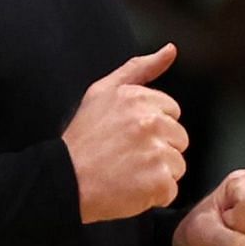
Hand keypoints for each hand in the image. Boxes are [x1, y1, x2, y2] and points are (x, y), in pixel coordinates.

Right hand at [64, 43, 187, 222]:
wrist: (65, 180)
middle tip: (128, 156)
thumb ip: (140, 68)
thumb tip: (170, 50)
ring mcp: (155, 152)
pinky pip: (171, 189)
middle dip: (159, 149)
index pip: (172, 112)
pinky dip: (154, 195)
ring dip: (158, 173)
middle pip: (179, 139)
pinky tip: (131, 188)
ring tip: (128, 172)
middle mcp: (150, 122)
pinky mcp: (158, 181)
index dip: (153, 127)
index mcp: (139, 98)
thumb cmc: (83, 139)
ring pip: (177, 165)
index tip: (130, 136)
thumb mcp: (103, 92)